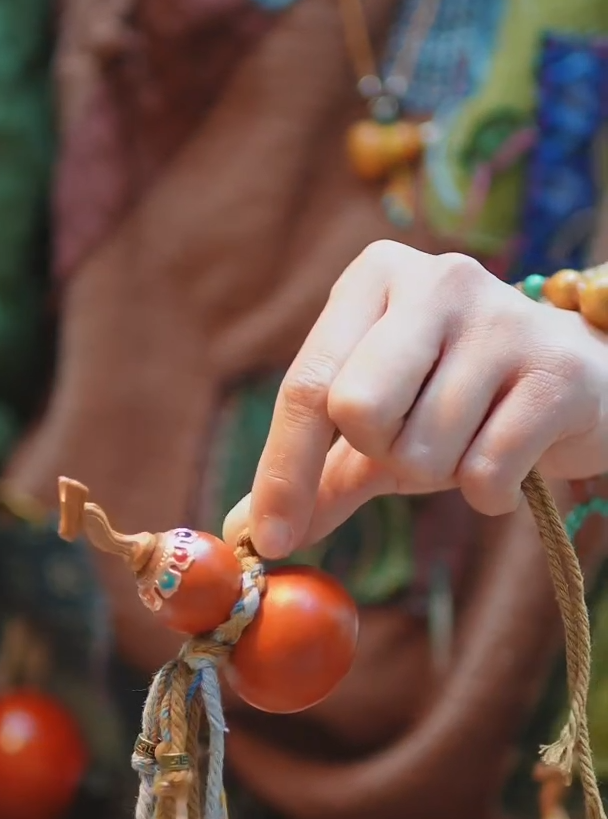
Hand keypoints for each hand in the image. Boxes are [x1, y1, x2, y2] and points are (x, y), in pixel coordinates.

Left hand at [224, 242, 607, 557]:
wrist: (582, 385)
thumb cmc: (461, 401)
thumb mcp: (380, 430)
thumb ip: (317, 474)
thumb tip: (245, 532)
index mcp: (377, 277)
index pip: (307, 384)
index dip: (283, 471)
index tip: (270, 540)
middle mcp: (438, 279)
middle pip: (357, 409)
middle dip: (380, 454)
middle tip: (413, 443)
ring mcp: (504, 318)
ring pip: (423, 450)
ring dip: (441, 473)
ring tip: (473, 439)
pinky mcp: (558, 370)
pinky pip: (485, 471)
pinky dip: (489, 492)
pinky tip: (511, 459)